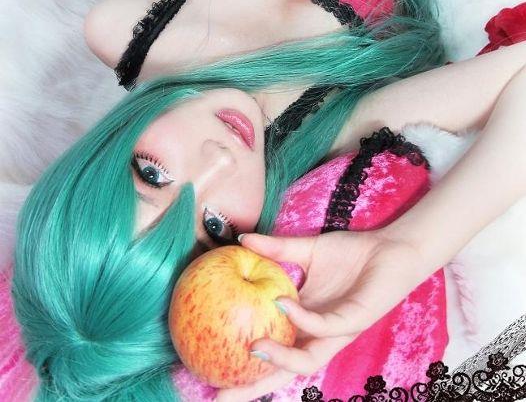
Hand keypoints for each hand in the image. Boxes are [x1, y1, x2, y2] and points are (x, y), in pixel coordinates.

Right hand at [215, 229, 428, 401]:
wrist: (392, 247)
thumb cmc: (352, 255)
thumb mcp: (306, 251)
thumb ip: (275, 249)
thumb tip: (241, 240)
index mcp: (305, 324)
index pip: (273, 353)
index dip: (246, 369)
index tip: (213, 378)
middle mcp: (318, 335)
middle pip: (284, 372)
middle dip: (254, 388)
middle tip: (221, 397)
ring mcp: (337, 331)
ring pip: (307, 360)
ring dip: (280, 359)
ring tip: (254, 348)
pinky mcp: (355, 321)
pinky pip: (326, 327)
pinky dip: (303, 319)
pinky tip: (283, 303)